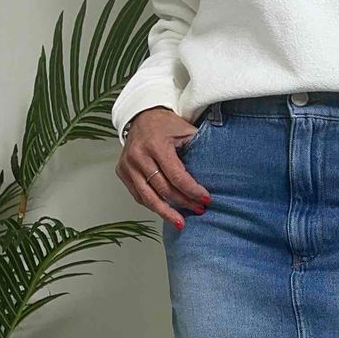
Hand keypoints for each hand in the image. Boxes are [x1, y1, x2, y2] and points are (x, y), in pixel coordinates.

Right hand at [115, 106, 210, 229]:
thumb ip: (199, 148)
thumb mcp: (185, 130)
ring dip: (166, 212)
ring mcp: (127, 165)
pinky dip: (153, 204)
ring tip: (181, 222)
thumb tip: (216, 170)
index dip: (192, 190)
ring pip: (148, 197)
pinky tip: (166, 211)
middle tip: (198, 210)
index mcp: (155, 145)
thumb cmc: (165, 124)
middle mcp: (138, 156)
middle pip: (163, 189)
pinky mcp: (122, 171)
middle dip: (183, 202)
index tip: (205, 199)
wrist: (141, 116)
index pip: (176, 176)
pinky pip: (138, 195)